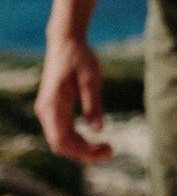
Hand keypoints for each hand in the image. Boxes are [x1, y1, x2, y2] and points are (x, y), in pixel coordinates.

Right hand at [36, 36, 111, 163]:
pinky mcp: (53, 108)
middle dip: (84, 153)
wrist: (66, 42)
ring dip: (82, 147)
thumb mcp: (91, 80)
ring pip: (61, 140)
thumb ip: (93, 104)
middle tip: (111, 152)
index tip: (106, 151)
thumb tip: (98, 130)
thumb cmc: (80, 58)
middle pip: (61, 144)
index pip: (62, 141)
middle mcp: (45, 112)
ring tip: (107, 147)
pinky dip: (78, 139)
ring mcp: (47, 111)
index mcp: (52, 106)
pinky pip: (62, 131)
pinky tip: (95, 139)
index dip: (83, 152)